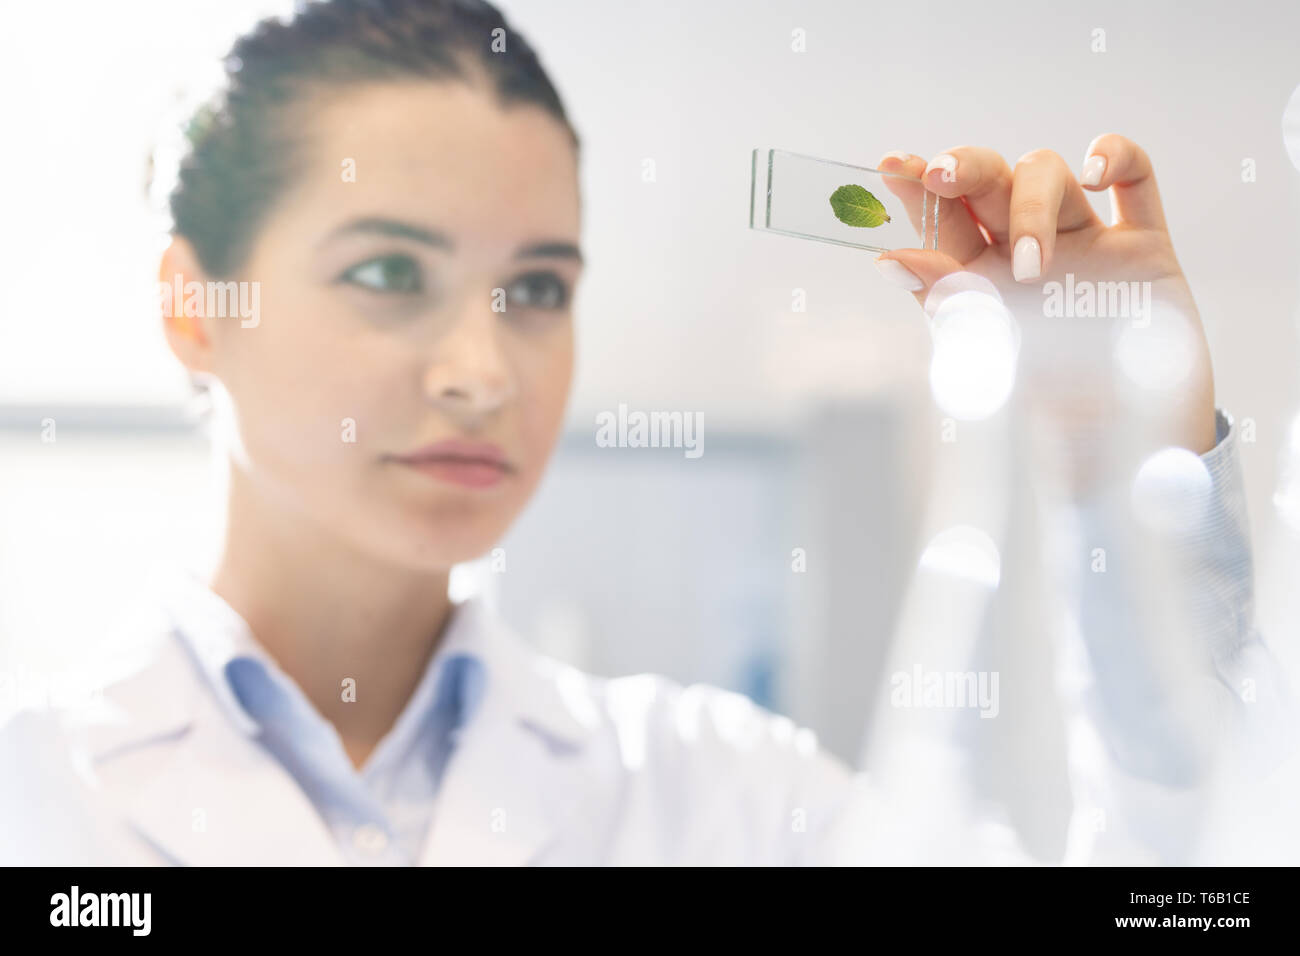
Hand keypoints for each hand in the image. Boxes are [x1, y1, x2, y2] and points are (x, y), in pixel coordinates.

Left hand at [876, 135, 1216, 454]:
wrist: (1128, 451)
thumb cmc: (1047, 416)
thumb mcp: (989, 360)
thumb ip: (945, 306)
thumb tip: (889, 260)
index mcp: (980, 278)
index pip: (943, 220)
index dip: (917, 188)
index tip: (890, 168)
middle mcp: (1025, 253)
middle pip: (991, 182)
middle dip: (966, 170)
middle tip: (942, 176)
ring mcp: (1085, 244)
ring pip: (1050, 175)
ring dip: (1031, 203)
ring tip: (1032, 264)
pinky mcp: (1143, 248)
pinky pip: (1136, 179)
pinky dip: (1116, 156)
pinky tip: (1095, 172)